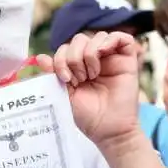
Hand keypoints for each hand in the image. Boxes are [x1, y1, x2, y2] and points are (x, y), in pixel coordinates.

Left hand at [37, 31, 139, 147]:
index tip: (65, 79)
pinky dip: (110, 40)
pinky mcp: (127, 60)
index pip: (66, 48)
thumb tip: (40, 57)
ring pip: (99, 36)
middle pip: (80, 39)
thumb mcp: (64, 94)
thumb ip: (54, 74)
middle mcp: (94, 61)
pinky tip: (103, 53)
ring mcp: (111, 59)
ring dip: (90, 52)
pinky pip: (123, 38)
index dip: (61, 59)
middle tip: (79, 78)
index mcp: (78, 67)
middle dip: (74, 56)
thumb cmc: (88, 116)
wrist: (108, 130)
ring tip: (92, 74)